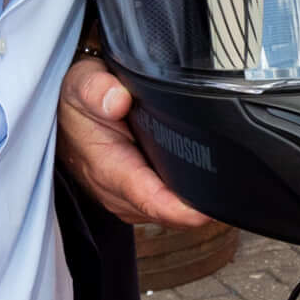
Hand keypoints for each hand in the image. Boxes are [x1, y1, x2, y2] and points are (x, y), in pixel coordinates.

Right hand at [57, 53, 218, 230]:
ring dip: (193, 202)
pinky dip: (184, 197)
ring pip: (171, 214)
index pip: (149, 198)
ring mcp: (127, 200)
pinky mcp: (136, 199)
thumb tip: (117, 99)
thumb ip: (96, 88)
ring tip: (220, 182)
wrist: (66, 114)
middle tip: (233, 186)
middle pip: (169, 213)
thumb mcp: (80, 84)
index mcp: (107, 167)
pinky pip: (166, 207)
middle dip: (199, 204)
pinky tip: (200, 181)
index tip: (209, 209)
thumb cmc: (77, 102)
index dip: (182, 209)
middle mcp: (117, 193)